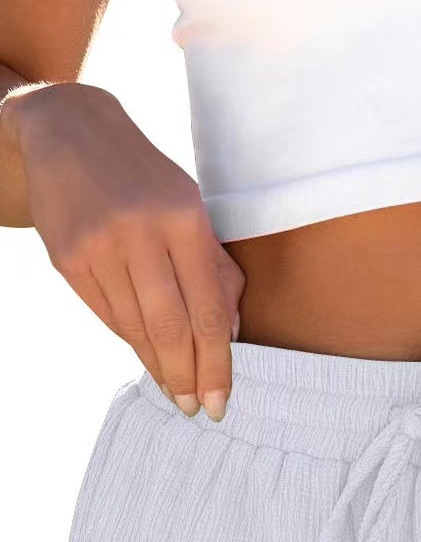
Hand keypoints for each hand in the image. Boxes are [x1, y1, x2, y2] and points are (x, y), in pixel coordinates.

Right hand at [6, 82, 244, 419]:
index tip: (220, 400)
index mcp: (183, 218)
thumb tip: (231, 334)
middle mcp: (139, 232)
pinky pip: (108, 316)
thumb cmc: (146, 179)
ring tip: (176, 392)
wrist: (68, 132)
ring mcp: (98, 246)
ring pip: (136, 328)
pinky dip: (132, 342)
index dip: (216, 364)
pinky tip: (148, 358)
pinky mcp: (67, 258)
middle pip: (172, 328)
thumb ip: (216, 269)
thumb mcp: (192, 208)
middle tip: (197, 409)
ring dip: (159, 368)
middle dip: (188, 377)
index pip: (207, 310)